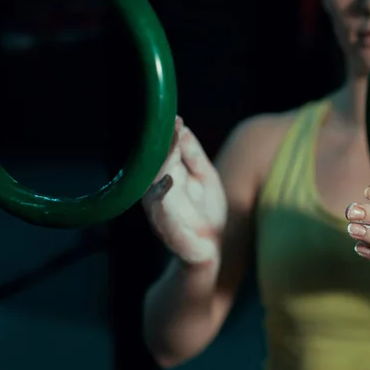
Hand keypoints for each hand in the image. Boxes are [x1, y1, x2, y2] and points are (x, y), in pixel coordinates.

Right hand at [142, 117, 226, 264]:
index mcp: (165, 182)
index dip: (167, 139)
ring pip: (156, 199)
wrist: (213, 250)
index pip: (163, 157)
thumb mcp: (205, 177)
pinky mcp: (176, 241)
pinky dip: (165, 210)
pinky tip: (166, 191)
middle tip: (171, 134)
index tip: (175, 120)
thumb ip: (193, 155)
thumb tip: (181, 127)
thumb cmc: (205, 211)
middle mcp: (159, 200)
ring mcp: (164, 221)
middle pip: (156, 175)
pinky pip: (168, 226)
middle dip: (162, 155)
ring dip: (160, 178)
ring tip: (167, 158)